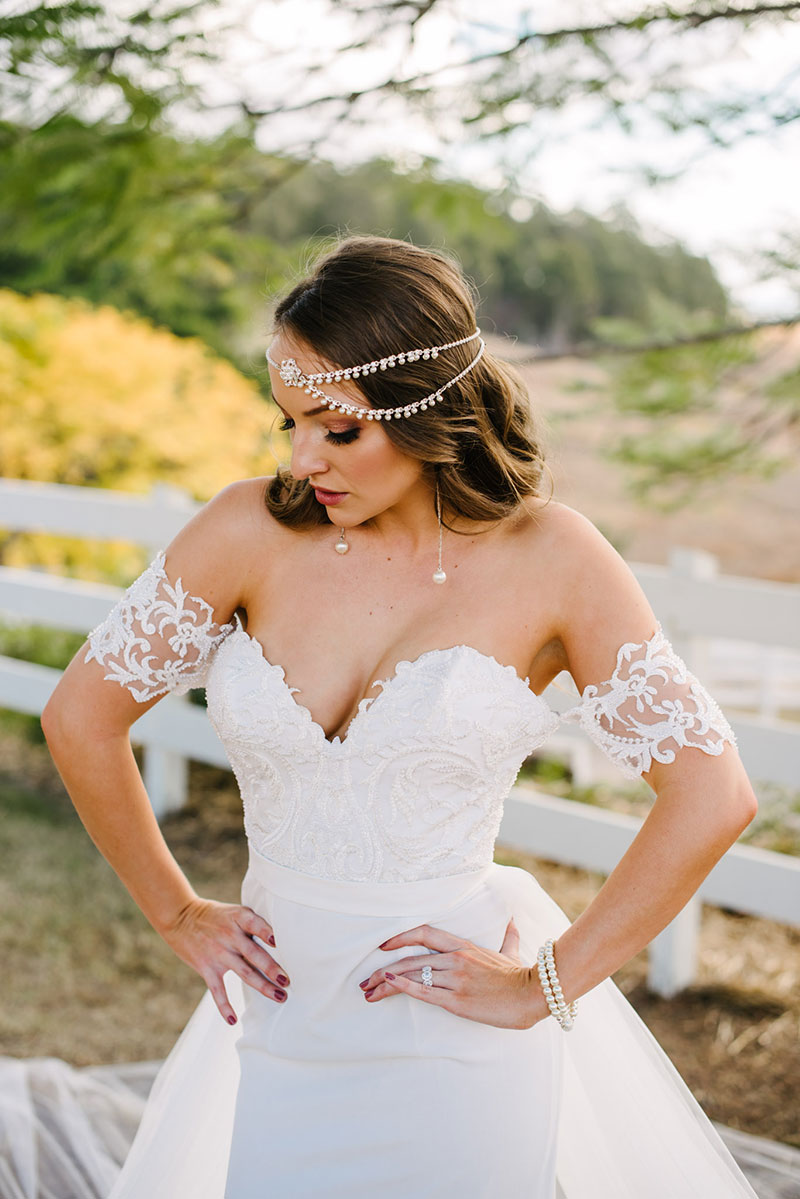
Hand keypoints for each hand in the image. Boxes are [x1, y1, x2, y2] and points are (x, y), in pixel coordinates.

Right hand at [162, 897, 288, 1024]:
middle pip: (254, 954)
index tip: (279, 942)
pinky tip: (232, 1020)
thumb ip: (253, 923)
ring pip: (244, 972)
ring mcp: (219, 953)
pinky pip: (217, 990)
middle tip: (287, 981)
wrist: (180, 917)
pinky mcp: (207, 967)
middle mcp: (230, 936)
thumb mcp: (234, 911)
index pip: (255, 924)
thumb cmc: (214, 915)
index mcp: (239, 918)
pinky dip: (224, 1006)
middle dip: (272, 969)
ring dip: (263, 986)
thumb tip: (280, 940)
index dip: (267, 932)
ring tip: (279, 996)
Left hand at [360, 918, 545, 1029]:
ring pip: (412, 975)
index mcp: (463, 946)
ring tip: (368, 992)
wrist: (532, 994)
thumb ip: (507, 936)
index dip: (399, 937)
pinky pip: (424, 991)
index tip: (382, 946)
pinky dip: (403, 987)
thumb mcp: (510, 951)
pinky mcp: (456, 1000)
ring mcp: (455, 978)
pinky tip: (388, 986)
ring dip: (385, 983)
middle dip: (383, 970)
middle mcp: (455, 958)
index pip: (423, 933)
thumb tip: (513, 920)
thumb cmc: (519, 975)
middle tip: (365, 981)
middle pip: (409, 959)